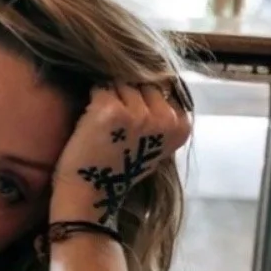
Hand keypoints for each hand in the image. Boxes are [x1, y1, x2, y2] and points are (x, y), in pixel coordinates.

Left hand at [51, 81, 191, 227]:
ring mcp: (139, 114)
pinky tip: (92, 124)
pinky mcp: (112, 111)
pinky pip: (101, 87)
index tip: (132, 125)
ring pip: (121, 82)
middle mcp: (164, 119)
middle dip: (126, 95)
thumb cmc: (118, 168)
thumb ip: (161, 114)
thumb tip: (156, 76)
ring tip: (104, 128)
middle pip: (143, 81)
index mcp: (181, 126)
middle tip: (115, 128)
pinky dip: (92, 100)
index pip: (163, 87)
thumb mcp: (154, 142)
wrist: (89, 194)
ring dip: (108, 97)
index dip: (142, 100)